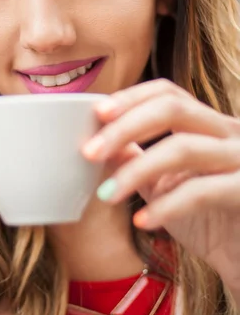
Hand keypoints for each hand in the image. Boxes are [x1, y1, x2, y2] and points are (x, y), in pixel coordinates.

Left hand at [83, 79, 239, 290]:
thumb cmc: (207, 219)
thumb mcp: (163, 185)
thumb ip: (136, 160)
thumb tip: (98, 143)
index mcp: (207, 124)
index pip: (167, 93)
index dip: (131, 98)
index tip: (97, 114)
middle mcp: (229, 132)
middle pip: (172, 108)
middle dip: (125, 127)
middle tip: (89, 151)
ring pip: (183, 147)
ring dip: (136, 170)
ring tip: (107, 194)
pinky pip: (202, 191)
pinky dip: (166, 206)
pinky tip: (141, 221)